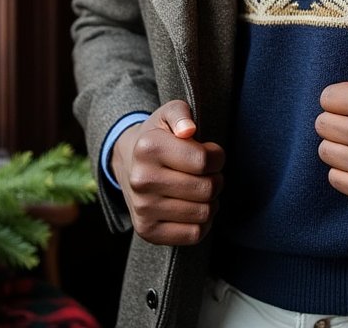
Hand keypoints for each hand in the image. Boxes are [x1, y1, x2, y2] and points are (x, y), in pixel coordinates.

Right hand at [111, 100, 224, 245]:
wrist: (130, 163)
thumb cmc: (159, 136)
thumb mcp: (169, 113)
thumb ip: (182, 113)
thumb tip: (189, 130)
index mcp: (148, 148)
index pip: (205, 160)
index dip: (217, 156)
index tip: (211, 153)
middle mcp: (141, 180)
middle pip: (207, 189)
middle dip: (216, 179)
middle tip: (207, 173)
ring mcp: (142, 209)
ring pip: (204, 213)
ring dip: (211, 201)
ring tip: (200, 188)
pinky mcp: (147, 231)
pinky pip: (193, 234)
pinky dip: (202, 222)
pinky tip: (193, 207)